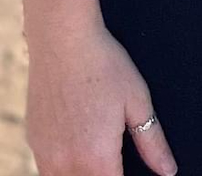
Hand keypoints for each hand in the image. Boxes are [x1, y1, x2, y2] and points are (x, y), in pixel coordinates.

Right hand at [25, 22, 176, 174]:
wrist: (62, 40)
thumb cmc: (104, 65)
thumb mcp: (137, 101)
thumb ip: (152, 142)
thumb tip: (168, 171)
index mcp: (97, 159)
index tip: (129, 170)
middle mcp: (67, 164)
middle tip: (115, 161)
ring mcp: (45, 154)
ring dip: (82, 175)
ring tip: (96, 152)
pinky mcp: (33, 141)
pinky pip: (47, 169)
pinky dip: (62, 168)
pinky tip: (76, 146)